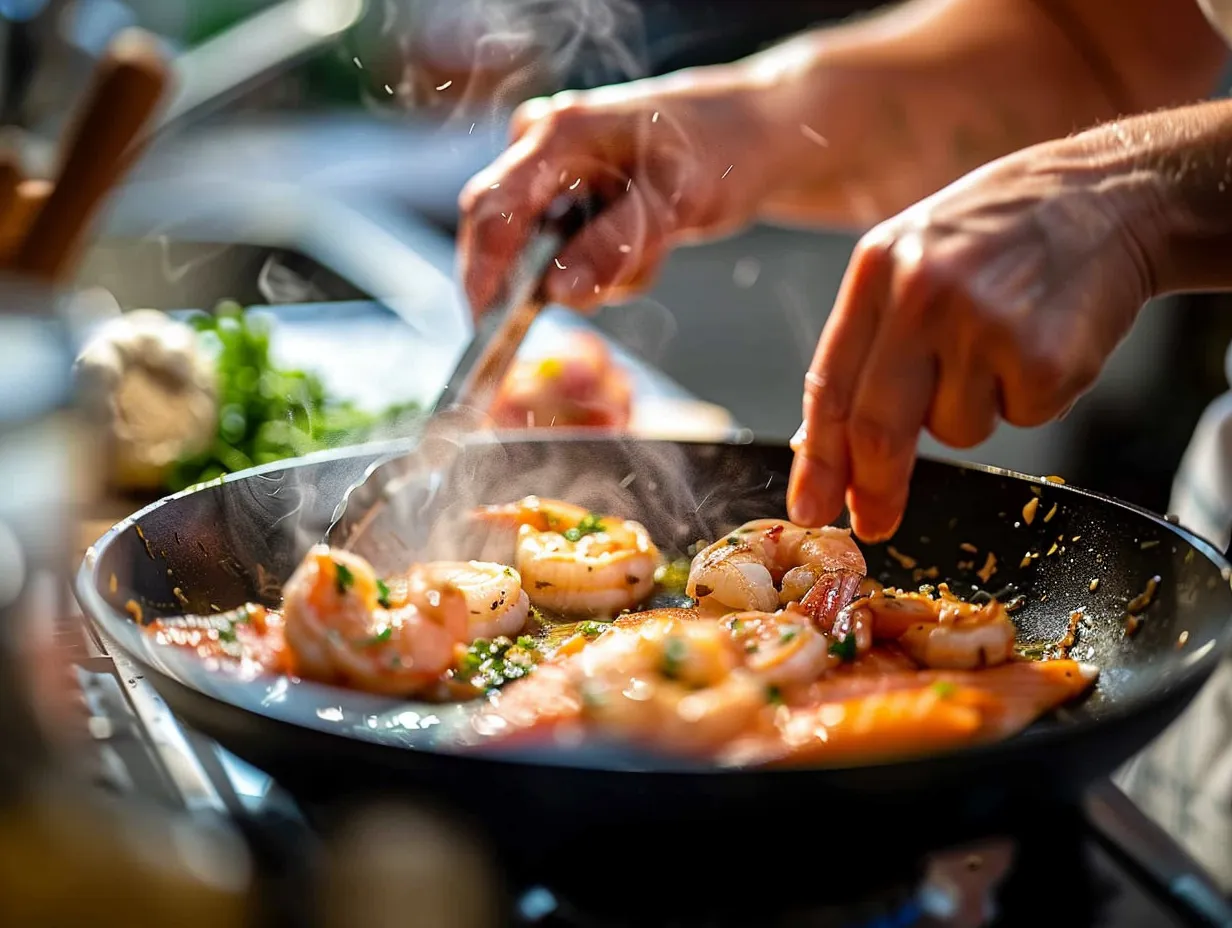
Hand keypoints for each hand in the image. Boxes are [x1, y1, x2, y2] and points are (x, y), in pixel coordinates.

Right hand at [457, 65, 782, 313]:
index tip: (488, 327)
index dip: (483, 273)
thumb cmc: (718, 152)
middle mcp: (541, 148)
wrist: (747, 135)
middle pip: (501, 234)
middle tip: (594, 295)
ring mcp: (549, 172)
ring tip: (650, 253)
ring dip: (592, 274)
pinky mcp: (564, 196)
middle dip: (544, 280)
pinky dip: (603, 267)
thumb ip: (615, 246)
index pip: (493, 210)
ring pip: (538, 253)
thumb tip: (558, 293)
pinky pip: (562, 253)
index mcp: (560, 135)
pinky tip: (644, 247)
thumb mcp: (678, 203)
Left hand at [787, 138, 1162, 540]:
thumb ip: (871, 340)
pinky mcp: (1044, 358)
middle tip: (875, 522)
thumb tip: (831, 440)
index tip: (811, 507)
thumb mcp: (914, 258)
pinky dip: (1029, 399)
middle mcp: (922, 293)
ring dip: (973, 410)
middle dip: (875, 487)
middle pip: (878, 426)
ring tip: (1001, 343)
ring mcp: (985, 325)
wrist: (1110, 197)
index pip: (830, 384)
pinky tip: (1041, 343)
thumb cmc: (1002, 234)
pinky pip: (1018, 419)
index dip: (818, 459)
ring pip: (954, 431)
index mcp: (878, 268)